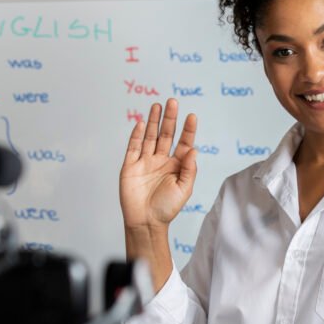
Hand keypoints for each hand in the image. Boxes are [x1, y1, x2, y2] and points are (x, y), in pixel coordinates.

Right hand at [120, 98, 197, 229]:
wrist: (146, 222)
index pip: (183, 143)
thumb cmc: (167, 208)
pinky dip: (136, 135)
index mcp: (176, 165)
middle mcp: (161, 160)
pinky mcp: (130, 167)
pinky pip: (133, 148)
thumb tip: (193, 149)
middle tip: (173, 101)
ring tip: (157, 105)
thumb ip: (189, 169)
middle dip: (170, 119)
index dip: (188, 130)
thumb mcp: (184, 189)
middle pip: (166, 135)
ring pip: (149, 137)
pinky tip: (141, 123)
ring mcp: (145, 162)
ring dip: (153, 121)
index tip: (192, 116)